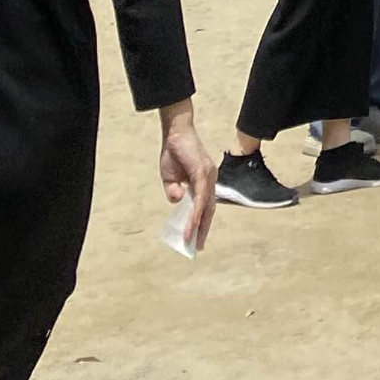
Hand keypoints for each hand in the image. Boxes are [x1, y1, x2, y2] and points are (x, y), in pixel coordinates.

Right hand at [159, 103, 215, 253]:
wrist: (174, 132)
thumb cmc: (173, 154)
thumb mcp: (169, 178)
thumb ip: (173, 191)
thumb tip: (178, 201)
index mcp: (204, 182)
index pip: (206, 207)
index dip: (203, 224)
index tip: (199, 241)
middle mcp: (210, 179)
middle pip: (210, 209)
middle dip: (203, 229)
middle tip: (198, 247)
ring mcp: (207, 175)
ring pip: (205, 205)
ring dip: (198, 224)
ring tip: (190, 240)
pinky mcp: (201, 171)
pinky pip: (200, 196)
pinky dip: (196, 211)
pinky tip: (191, 223)